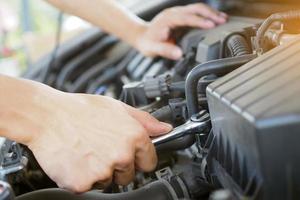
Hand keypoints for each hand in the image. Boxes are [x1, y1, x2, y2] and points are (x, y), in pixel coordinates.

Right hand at [25, 93, 171, 192]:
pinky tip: (77, 159)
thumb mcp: (117, 107)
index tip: (131, 155)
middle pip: (129, 174)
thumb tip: (164, 128)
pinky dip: (82, 177)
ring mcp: (102, 171)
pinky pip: (89, 186)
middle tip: (102, 149)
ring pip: (108, 181)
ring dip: (100, 171)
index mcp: (133, 137)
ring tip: (87, 151)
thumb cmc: (80, 110)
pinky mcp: (83, 183)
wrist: (47, 116)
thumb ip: (145, 120)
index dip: (140, 159)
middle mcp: (121, 155)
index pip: (149, 161)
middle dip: (119, 166)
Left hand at [134, 3, 227, 59]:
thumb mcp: (153, 49)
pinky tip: (215, 19)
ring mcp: (178, 12)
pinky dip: (207, 15)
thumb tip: (179, 54)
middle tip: (223, 21)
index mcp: (168, 19)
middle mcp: (174, 13)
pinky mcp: (181, 15)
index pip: (187, 17)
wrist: (141, 36)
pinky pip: (196, 12)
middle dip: (210, 14)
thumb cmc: (147, 42)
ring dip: (211, 12)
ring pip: (197, 8)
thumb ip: (165, 51)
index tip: (211, 25)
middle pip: (195, 8)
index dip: (200, 21)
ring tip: (224, 19)